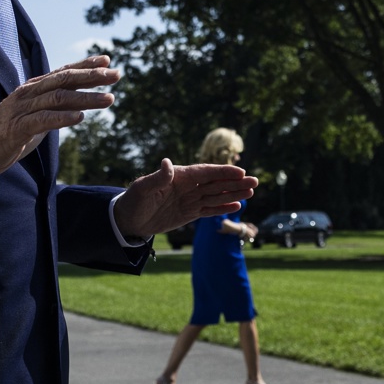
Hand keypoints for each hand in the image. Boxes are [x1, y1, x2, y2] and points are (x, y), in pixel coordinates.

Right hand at [0, 55, 118, 179]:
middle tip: (115, 75)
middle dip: (92, 76)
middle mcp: (28, 94)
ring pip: (58, 98)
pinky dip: (63, 117)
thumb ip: (52, 107)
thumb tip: (77, 104)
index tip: (107, 60)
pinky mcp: (17, 128)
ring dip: (85, 97)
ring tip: (108, 99)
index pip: (62, 72)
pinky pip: (43, 120)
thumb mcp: (34, 117)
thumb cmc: (7, 134)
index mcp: (32, 89)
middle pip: (64, 79)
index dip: (85, 65)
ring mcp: (22, 110)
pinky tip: (81, 117)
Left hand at [113, 159, 258, 239]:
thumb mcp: (142, 189)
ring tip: (251, 191)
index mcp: (178, 176)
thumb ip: (157, 178)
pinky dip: (223, 208)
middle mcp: (187, 186)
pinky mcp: (189, 213)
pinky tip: (237, 205)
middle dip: (235, 182)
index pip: (205, 172)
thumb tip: (167, 163)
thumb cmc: (133, 201)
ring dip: (233, 194)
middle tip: (255, 181)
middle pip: (215, 183)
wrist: (128, 220)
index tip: (240, 173)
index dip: (222, 173)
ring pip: (216, 196)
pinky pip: (209, 209)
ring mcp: (190, 200)